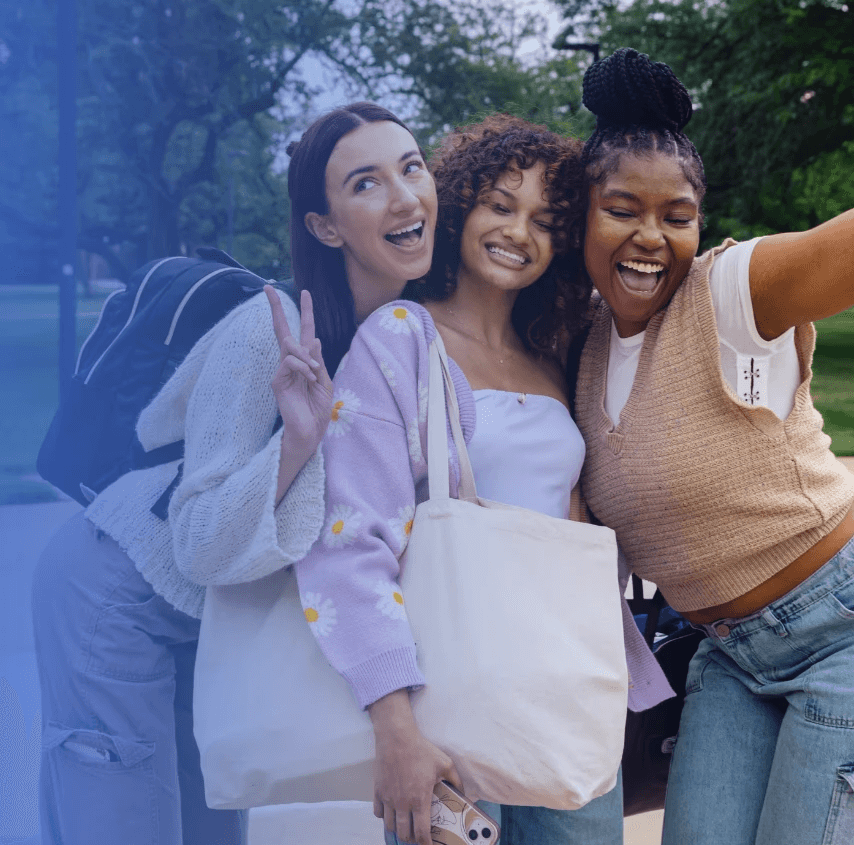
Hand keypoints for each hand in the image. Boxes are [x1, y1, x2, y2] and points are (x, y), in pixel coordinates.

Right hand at [264, 286, 333, 454]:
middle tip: (267, 287)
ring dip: (307, 358)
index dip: (305, 311)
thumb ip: (318, 361)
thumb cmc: (318, 408)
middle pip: (282, 329)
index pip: (303, 331)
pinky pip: (290, 362)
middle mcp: (291, 361)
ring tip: (315, 375)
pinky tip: (309, 381)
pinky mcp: (278, 380)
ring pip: (290, 346)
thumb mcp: (324, 381)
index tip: (305, 292)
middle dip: (276, 308)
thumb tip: (313, 338)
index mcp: (305, 360)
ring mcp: (282, 370)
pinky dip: (304, 369)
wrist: (310, 430)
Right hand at [369, 690, 462, 844]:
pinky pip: (378, 813)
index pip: (422, 832)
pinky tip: (390, 811)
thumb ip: (456, 780)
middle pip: (404, 834)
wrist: (397, 737)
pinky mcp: (378, 791)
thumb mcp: (445, 763)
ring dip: (397, 829)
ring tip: (404, 825)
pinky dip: (384, 816)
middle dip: (411, 838)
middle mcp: (402, 803)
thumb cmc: (420, 750)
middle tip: (417, 834)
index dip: (426, 843)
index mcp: (420, 800)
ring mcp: (388, 798)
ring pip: (390, 826)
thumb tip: (464, 793)